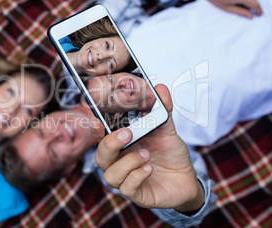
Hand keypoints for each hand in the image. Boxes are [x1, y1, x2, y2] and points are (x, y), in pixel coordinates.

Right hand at [91, 84, 204, 211]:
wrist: (187, 178)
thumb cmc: (170, 153)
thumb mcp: (167, 129)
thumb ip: (162, 110)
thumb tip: (160, 88)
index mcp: (122, 145)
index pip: (101, 138)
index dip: (95, 130)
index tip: (97, 120)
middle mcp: (120, 162)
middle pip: (100, 156)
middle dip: (110, 144)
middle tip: (127, 134)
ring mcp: (127, 179)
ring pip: (110, 175)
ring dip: (128, 163)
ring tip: (146, 155)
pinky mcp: (137, 194)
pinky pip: (127, 188)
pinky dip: (137, 176)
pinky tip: (150, 168)